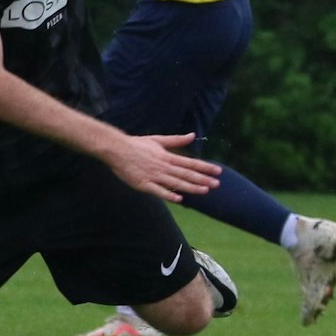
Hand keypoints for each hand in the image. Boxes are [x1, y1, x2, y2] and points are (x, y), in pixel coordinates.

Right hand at [102, 132, 221, 201]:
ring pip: (176, 183)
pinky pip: (158, 191)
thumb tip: (192, 135)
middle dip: (203, 179)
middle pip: (186, 174)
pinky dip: (169, 195)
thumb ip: (176, 140)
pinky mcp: (143, 184)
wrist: (117, 149)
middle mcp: (163, 167)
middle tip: (217, 184)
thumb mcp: (158, 140)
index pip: (190, 162)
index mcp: (167, 156)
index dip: (205, 167)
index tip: (218, 171)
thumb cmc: (137, 144)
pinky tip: (180, 200)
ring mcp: (154, 176)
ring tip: (205, 191)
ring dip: (191, 187)